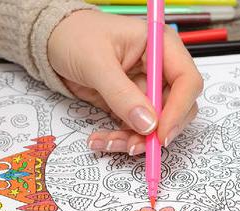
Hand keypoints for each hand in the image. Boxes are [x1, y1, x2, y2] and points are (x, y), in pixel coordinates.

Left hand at [48, 10, 202, 154]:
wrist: (52, 40)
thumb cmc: (75, 36)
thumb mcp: (96, 63)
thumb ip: (122, 94)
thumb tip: (148, 124)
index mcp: (161, 46)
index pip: (187, 81)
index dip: (179, 110)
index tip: (161, 133)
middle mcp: (159, 69)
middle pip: (178, 108)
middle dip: (158, 131)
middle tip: (135, 145)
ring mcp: (146, 88)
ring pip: (156, 125)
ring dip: (135, 140)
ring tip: (107, 142)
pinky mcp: (131, 104)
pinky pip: (136, 129)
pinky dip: (121, 139)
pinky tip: (100, 139)